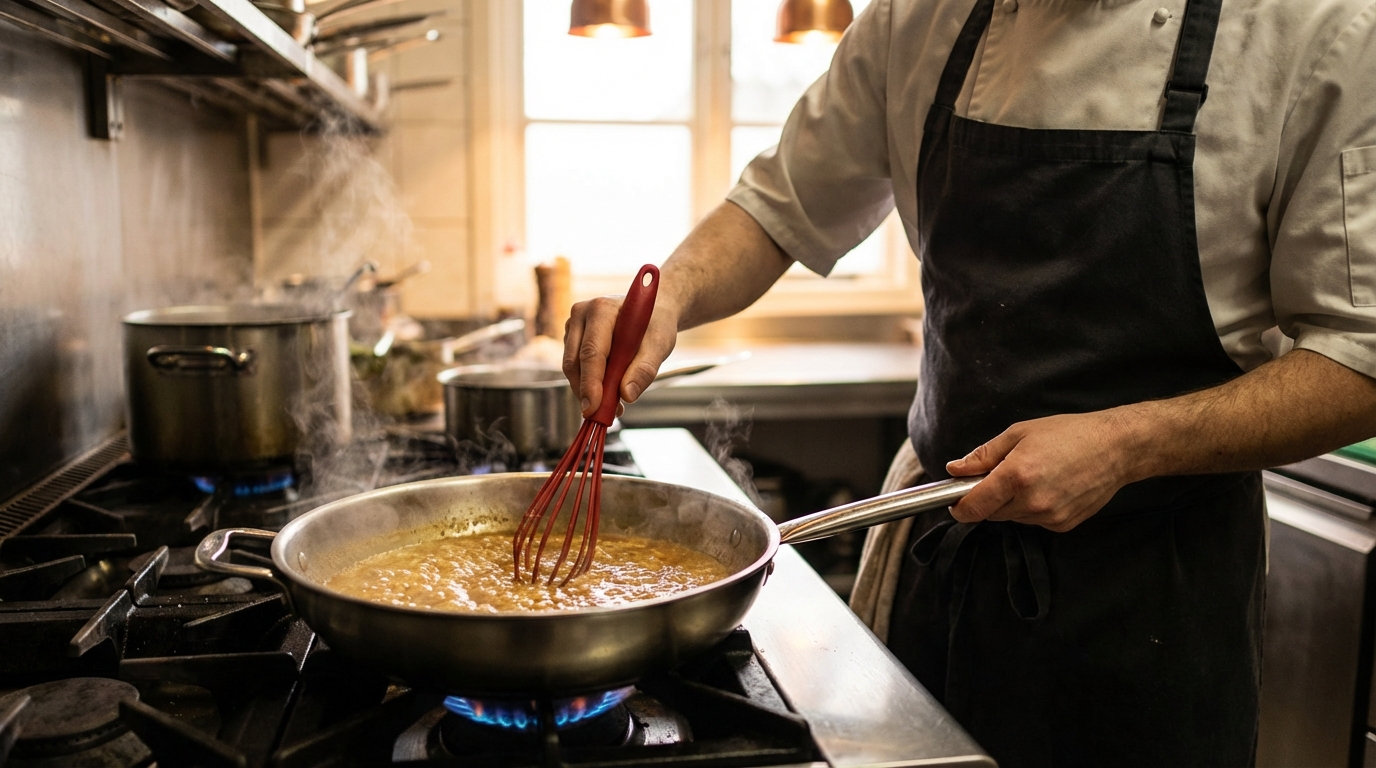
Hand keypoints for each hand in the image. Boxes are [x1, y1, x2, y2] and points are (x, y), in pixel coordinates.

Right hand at [562, 294, 680, 417]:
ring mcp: (574, 326)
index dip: (591, 383)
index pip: (591, 352)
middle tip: (602, 416)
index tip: (593, 408)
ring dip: (588, 391)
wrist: (652, 312)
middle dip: (587, 392)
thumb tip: (627, 395)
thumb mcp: (660, 344)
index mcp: (601, 309)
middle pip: (575, 361)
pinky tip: (609, 394)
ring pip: (572, 367)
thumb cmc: (656, 324)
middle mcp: (582, 313)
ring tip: (614, 406)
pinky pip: (576, 367)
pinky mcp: (573, 338)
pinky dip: (589, 384)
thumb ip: (645, 369)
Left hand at [945, 409, 1145, 531]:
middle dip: (988, 498)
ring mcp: (1050, 517)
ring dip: (1011, 503)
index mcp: (1016, 476)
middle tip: (1001, 475)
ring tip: (1032, 475)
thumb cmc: (1069, 434)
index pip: (973, 508)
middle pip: (991, 513)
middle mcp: (1032, 502)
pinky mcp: (1063, 525)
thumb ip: (983, 455)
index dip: (959, 507)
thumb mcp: (1019, 434)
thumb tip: (955, 469)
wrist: (1116, 448)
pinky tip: (1049, 486)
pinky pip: (1034, 520)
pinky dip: (1032, 508)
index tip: (955, 501)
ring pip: (1012, 518)